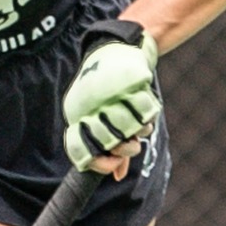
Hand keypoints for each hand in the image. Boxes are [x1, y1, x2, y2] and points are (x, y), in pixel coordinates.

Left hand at [63, 28, 159, 171]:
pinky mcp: (129, 86)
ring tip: (137, 119)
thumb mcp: (106, 120)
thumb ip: (111, 148)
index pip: (82, 153)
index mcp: (78, 117)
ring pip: (130, 131)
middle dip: (124, 149)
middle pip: (110, 145)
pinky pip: (145, 114)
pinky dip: (147, 115)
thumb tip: (116, 176)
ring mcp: (108, 98)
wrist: (120, 49)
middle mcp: (88, 109)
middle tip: (129, 140)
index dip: (99, 165)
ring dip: (139, 130)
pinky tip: (142, 105)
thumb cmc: (111, 89)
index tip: (113, 164)